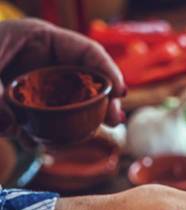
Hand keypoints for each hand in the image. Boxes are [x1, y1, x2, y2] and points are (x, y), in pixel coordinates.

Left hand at [0, 18, 124, 131]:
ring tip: (81, 137)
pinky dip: (52, 131)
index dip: (107, 71)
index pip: (85, 50)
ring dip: (80, 120)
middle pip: (87, 76)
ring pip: (73, 100)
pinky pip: (54, 115)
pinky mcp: (32, 101)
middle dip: (103, 100)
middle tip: (113, 121)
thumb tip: (14, 127)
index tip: (119, 93)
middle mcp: (43, 58)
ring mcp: (39, 80)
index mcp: (36, 39)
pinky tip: (40, 143)